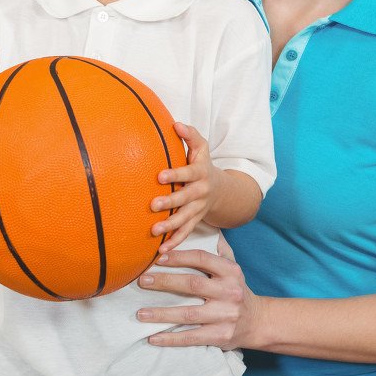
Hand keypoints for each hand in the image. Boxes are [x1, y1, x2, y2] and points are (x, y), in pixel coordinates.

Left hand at [135, 237, 262, 351]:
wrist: (259, 322)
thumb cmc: (237, 291)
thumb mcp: (233, 268)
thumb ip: (219, 250)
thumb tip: (204, 226)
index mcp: (231, 272)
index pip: (202, 259)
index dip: (179, 257)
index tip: (157, 257)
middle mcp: (229, 292)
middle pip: (192, 284)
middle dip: (164, 281)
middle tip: (142, 280)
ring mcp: (226, 316)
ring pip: (188, 313)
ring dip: (162, 314)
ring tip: (141, 313)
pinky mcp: (221, 336)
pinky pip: (192, 337)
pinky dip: (171, 338)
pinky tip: (153, 338)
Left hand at [149, 122, 224, 251]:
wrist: (221, 190)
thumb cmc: (203, 164)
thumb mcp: (202, 148)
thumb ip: (190, 136)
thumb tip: (176, 124)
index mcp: (201, 173)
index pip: (188, 173)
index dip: (175, 174)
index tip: (159, 176)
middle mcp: (201, 192)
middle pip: (186, 198)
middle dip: (170, 202)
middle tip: (153, 205)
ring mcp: (198, 209)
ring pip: (185, 219)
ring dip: (171, 226)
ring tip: (155, 230)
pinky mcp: (195, 221)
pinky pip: (185, 233)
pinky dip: (174, 242)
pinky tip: (161, 251)